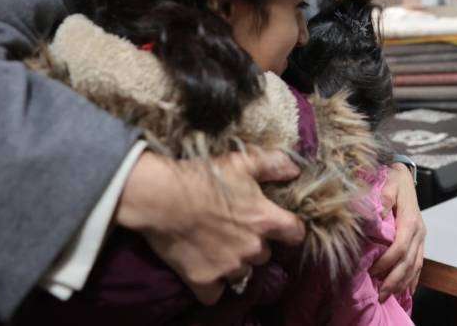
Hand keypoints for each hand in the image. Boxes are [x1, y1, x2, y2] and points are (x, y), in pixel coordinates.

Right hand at [115, 147, 303, 304]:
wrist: (161, 197)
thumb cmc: (203, 176)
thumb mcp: (242, 161)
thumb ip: (273, 164)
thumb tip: (294, 170)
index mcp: (265, 220)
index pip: (295, 233)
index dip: (290, 229)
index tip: (279, 226)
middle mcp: (252, 248)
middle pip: (265, 254)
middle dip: (255, 245)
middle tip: (236, 231)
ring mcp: (228, 266)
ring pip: (243, 273)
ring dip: (235, 265)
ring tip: (219, 249)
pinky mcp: (204, 280)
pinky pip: (216, 294)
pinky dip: (212, 286)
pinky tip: (205, 271)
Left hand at [370, 163, 425, 300]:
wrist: (404, 176)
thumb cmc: (394, 180)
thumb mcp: (389, 183)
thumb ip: (386, 197)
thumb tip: (379, 211)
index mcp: (410, 220)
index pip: (400, 247)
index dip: (387, 262)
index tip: (372, 272)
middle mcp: (419, 231)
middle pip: (408, 261)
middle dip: (394, 280)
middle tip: (380, 295)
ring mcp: (421, 237)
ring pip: (415, 265)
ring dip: (403, 283)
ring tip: (389, 295)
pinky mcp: (420, 240)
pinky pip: (420, 262)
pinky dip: (414, 277)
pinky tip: (407, 290)